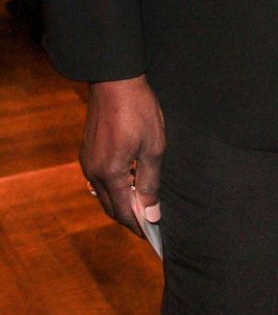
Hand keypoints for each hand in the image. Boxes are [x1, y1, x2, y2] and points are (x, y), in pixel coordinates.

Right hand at [81, 75, 164, 237]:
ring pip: (103, 193)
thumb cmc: (138, 111)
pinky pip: (100, 179)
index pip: (124, 212)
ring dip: (121, 202)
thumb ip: (150, 182)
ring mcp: (88, 161)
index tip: (153, 234)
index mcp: (110, 174)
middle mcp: (93, 172)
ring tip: (143, 204)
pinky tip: (131, 182)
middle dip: (129, 217)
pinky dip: (114, 187)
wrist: (115, 80)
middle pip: (110, 206)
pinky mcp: (88, 151)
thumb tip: (150, 212)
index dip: (138, 225)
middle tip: (150, 222)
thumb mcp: (153, 147)